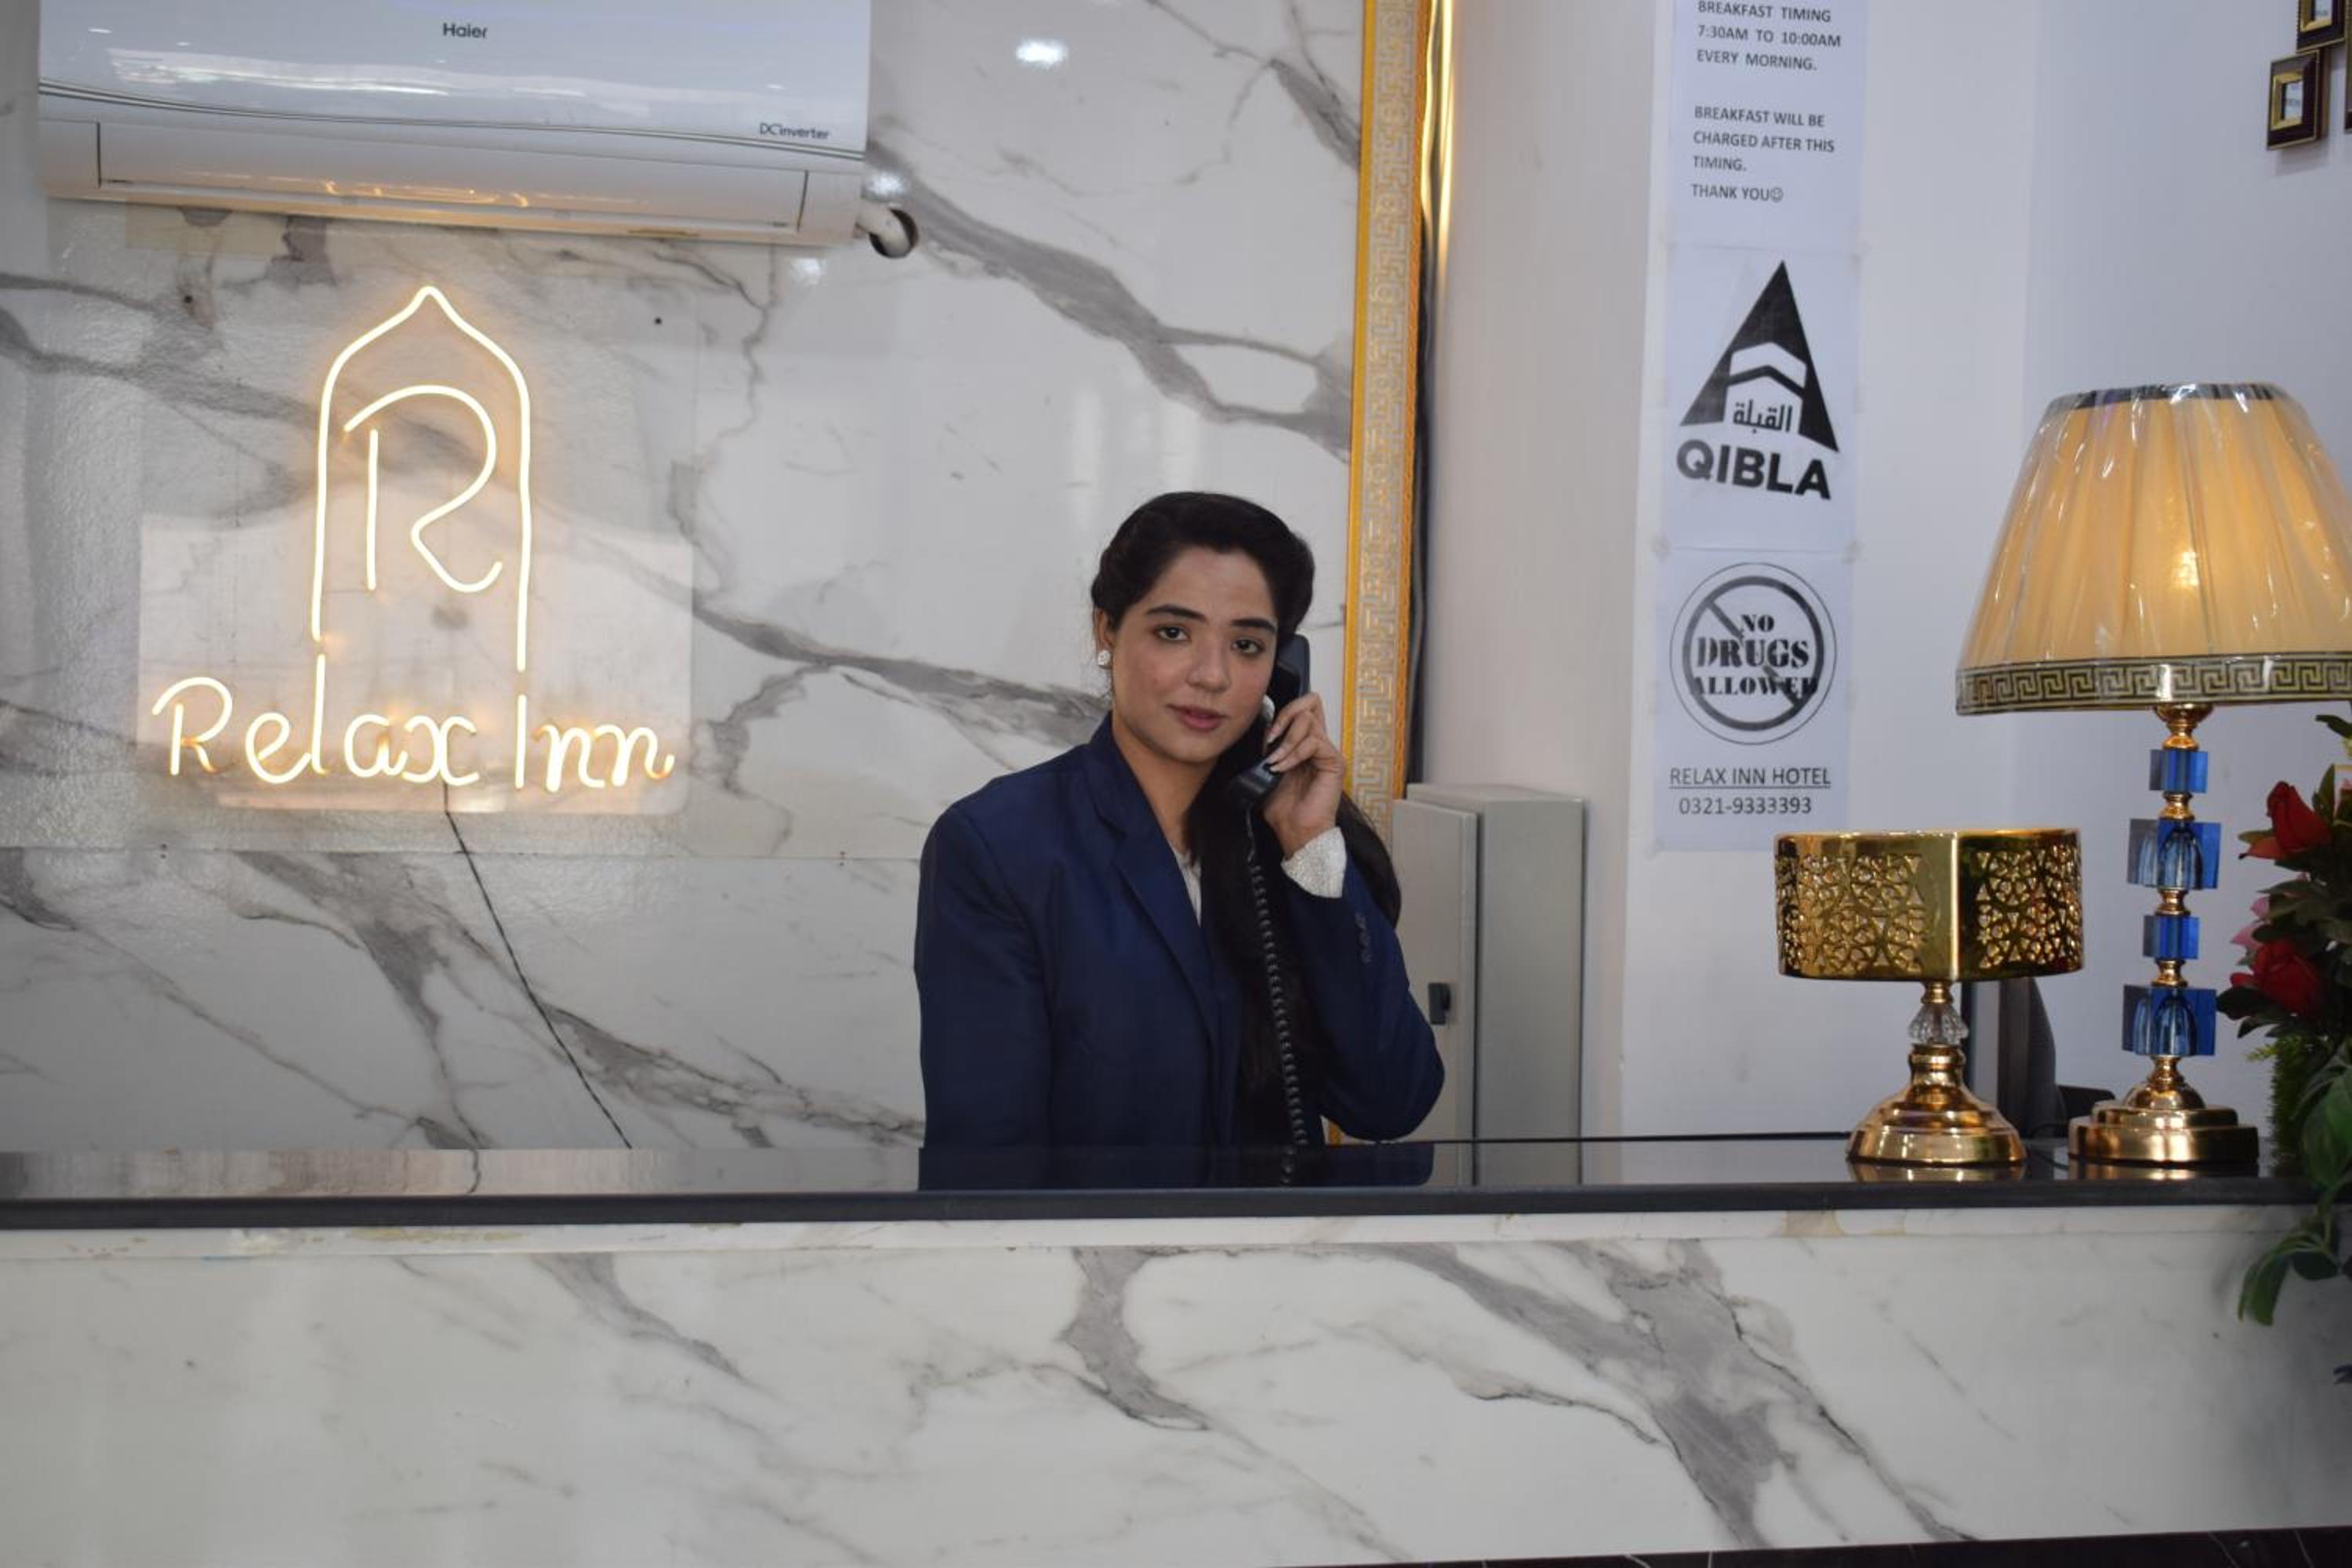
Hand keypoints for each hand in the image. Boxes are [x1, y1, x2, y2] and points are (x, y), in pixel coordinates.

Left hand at [1259, 691, 1343, 855]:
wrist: (1296, 831)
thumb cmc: (1283, 807)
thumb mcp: (1268, 769)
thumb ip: (1269, 746)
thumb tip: (1264, 729)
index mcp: (1305, 743)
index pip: (1304, 706)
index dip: (1284, 711)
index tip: (1267, 735)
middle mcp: (1320, 743)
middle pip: (1310, 702)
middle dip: (1285, 715)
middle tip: (1271, 739)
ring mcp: (1328, 751)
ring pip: (1308, 719)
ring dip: (1285, 741)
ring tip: (1275, 762)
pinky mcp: (1335, 761)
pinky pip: (1313, 742)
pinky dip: (1293, 754)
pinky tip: (1283, 768)